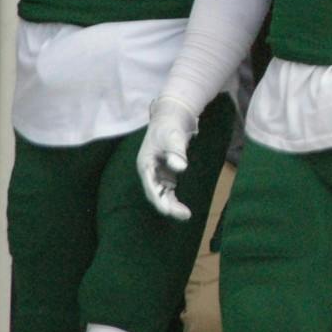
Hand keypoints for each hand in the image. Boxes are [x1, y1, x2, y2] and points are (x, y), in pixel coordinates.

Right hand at [137, 96, 198, 220]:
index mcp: (145, 164)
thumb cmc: (170, 125)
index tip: (168, 211)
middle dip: (168, 206)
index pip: (151, 187)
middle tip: (184, 215)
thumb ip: (176, 151)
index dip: (159, 200)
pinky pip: (170, 190)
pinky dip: (175, 198)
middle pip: (156, 194)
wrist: (174, 116)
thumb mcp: (173, 136)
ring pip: (163, 194)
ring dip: (172, 205)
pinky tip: (183, 207)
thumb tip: (180, 167)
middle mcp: (150, 172)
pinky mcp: (167, 172)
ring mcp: (158, 173)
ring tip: (186, 215)